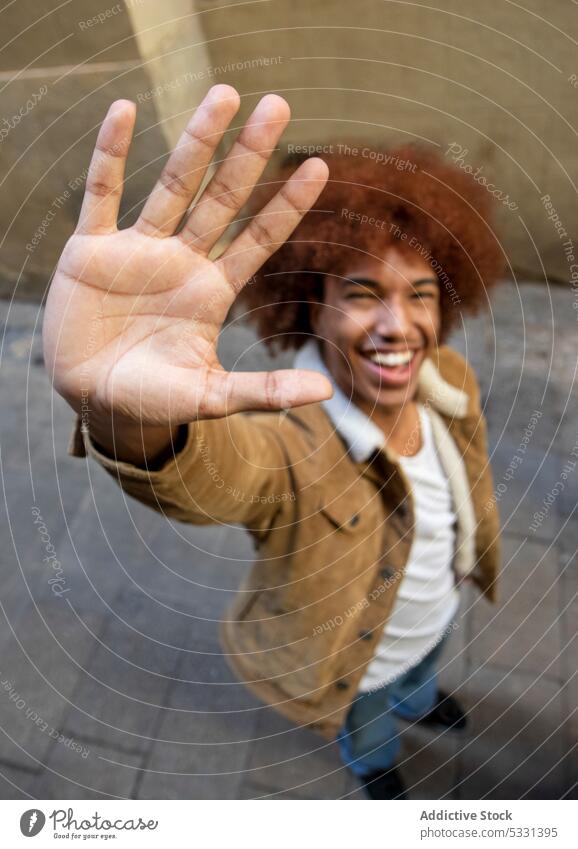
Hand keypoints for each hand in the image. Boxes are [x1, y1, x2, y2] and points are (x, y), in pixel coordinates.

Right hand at [43, 85, 331, 428]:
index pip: (257, 239)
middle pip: (221, 199)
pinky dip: (109, 154)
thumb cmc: (154, 400)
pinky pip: (101, 194)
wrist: (94, 402)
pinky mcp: (91, 251)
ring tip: (224, 94)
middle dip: (248, 154)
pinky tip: (124, 111)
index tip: (319, 166)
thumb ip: (265, 390)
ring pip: (171, 186)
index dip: (286, 205)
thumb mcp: (211, 397)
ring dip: (195, 141)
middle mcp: (181, 262)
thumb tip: (327, 390)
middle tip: (278, 105)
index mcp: (212, 291)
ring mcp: (137, 252)